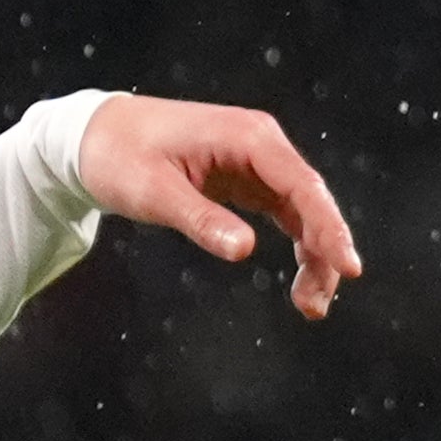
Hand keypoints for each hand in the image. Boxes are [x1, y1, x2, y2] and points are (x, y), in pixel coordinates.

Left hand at [80, 95, 363, 317]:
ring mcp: (256, 161)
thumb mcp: (154, 192)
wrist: (93, 135)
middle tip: (319, 304)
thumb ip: (201, 220)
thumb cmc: (118, 156)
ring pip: (304, 211)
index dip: (329, 228)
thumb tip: (244, 252)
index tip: (348, 267)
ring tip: (310, 305)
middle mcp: (261, 145)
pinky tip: (301, 278)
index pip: (303, 186)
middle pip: (312, 201)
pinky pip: (285, 213)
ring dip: (314, 255)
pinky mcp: (246, 178)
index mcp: (248, 138)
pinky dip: (298, 245)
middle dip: (325, 252)